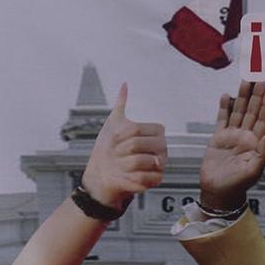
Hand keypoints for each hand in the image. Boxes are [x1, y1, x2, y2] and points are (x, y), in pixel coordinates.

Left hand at [80, 84, 166, 208]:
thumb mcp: (113, 124)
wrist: (103, 174)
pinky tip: (122, 175)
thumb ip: (121, 104)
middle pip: (145, 144)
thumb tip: (124, 84)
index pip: (148, 128)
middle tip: (115, 153)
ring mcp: (160, 165)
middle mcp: (161, 149)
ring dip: (124, 163)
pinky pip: (144, 177)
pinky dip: (129, 176)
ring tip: (118, 164)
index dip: (129, 133)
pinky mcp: (156, 180)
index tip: (116, 138)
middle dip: (124, 149)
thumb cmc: (109, 149)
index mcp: (156, 134)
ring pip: (143, 161)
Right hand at [199, 81, 264, 211]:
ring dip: (242, 96)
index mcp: (256, 143)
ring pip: (238, 111)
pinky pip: (222, 119)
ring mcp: (232, 136)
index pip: (263, 119)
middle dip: (256, 94)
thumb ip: (264, 154)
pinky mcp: (218, 138)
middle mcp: (245, 136)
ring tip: (245, 80)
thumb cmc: (238, 185)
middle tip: (260, 76)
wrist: (218, 192)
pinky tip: (226, 96)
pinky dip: (224, 107)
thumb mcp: (254, 171)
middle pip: (252, 110)